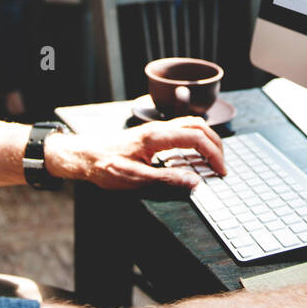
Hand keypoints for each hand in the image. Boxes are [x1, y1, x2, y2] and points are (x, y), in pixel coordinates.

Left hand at [44, 118, 224, 189]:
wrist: (84, 155)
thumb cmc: (104, 166)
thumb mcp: (135, 179)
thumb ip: (166, 180)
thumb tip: (194, 182)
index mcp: (156, 136)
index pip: (196, 137)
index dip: (213, 154)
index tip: (221, 171)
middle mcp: (158, 128)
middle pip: (198, 126)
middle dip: (216, 145)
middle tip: (223, 167)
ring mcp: (156, 130)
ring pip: (191, 125)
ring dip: (207, 140)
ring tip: (214, 161)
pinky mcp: (153, 135)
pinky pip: (181, 131)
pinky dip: (196, 141)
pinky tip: (195, 157)